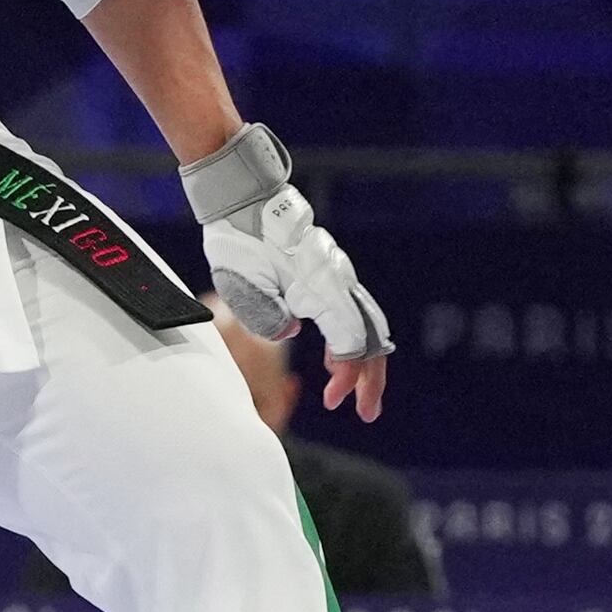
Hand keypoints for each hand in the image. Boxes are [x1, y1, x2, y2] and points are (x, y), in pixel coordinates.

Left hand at [205, 190, 392, 420]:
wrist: (242, 198)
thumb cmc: (240, 241)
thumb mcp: (243, 288)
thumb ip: (269, 319)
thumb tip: (293, 331)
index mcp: (322, 288)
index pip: (353, 343)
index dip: (349, 377)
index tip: (333, 402)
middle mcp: (337, 280)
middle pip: (371, 336)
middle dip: (371, 378)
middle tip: (367, 413)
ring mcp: (334, 273)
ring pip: (364, 323)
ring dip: (362, 360)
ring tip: (353, 394)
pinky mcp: (325, 271)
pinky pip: (349, 309)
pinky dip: (348, 339)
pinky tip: (332, 359)